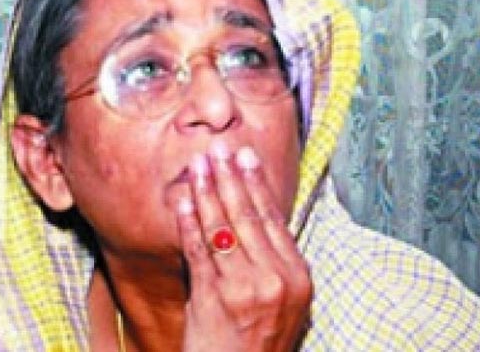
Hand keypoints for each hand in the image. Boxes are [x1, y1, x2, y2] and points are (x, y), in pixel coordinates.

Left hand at [176, 142, 312, 351]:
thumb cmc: (258, 339)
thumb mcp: (281, 301)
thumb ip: (269, 260)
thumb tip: (247, 212)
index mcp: (297, 276)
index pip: (273, 218)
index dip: (257, 184)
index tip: (246, 156)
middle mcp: (277, 279)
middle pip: (248, 216)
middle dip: (230, 177)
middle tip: (218, 148)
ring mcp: (245, 288)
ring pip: (223, 227)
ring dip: (207, 191)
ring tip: (198, 164)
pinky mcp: (214, 298)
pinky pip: (198, 250)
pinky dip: (188, 222)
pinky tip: (182, 199)